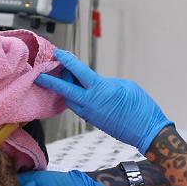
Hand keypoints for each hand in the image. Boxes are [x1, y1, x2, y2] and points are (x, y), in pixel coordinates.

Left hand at [34, 49, 172, 153]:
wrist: (147, 131)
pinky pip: (78, 108)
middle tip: (39, 74)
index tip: (57, 54)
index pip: (77, 72)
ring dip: (64, 90)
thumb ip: (106, 82)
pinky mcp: (94, 121)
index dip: (66, 61)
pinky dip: (74, 99)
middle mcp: (90, 103)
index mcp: (99, 89)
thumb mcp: (125, 86)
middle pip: (64, 90)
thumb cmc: (141, 106)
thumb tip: (96, 84)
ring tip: (64, 79)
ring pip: (70, 100)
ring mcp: (91, 114)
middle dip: (50, 81)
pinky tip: (76, 93)